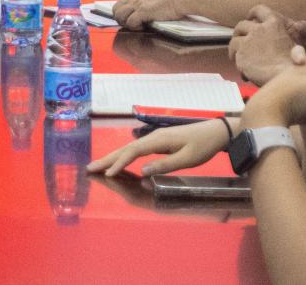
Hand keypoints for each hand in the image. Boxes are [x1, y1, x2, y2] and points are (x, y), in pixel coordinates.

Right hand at [86, 119, 233, 178]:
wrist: (216, 132)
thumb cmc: (204, 146)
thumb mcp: (188, 159)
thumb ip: (166, 165)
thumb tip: (143, 171)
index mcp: (158, 140)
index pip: (133, 152)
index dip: (119, 163)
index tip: (106, 174)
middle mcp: (153, 137)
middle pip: (125, 148)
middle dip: (107, 158)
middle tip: (89, 168)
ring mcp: (154, 139)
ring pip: (129, 148)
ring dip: (113, 157)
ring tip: (98, 165)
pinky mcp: (158, 142)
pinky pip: (136, 150)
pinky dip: (124, 156)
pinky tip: (119, 161)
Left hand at [112, 0, 194, 28]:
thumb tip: (147, 8)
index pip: (122, 2)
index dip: (124, 13)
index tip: (130, 19)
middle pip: (116, 9)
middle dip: (121, 19)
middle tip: (132, 25)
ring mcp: (138, 3)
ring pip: (120, 16)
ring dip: (126, 23)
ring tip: (137, 26)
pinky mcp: (143, 11)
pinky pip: (130, 22)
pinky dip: (134, 27)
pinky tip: (143, 27)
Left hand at [230, 5, 305, 85]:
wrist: (291, 79)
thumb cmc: (298, 64)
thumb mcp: (299, 42)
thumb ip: (296, 32)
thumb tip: (298, 26)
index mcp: (274, 23)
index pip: (259, 10)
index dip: (253, 14)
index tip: (250, 18)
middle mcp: (259, 29)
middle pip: (241, 25)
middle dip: (240, 32)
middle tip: (242, 41)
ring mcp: (248, 41)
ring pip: (234, 41)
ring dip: (235, 49)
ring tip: (238, 57)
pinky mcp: (241, 55)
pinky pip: (234, 56)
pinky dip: (237, 62)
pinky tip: (244, 71)